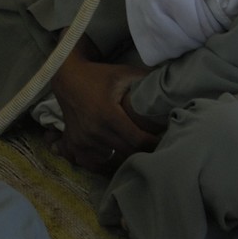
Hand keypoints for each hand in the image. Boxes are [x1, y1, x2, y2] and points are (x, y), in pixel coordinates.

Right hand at [50, 55, 157, 170]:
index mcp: (108, 115)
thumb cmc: (99, 75)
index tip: (163, 142)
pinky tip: (115, 160)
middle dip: (143, 153)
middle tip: (155, 150)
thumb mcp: (122, 73)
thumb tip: (171, 86)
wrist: (66, 77)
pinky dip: (105, 165)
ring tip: (138, 156)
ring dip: (125, 160)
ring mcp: (83, 141)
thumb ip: (145, 79)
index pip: (137, 140)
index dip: (153, 144)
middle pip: (127, 153)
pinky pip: (94, 164)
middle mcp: (94, 131)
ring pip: (112, 162)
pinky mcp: (75, 145)